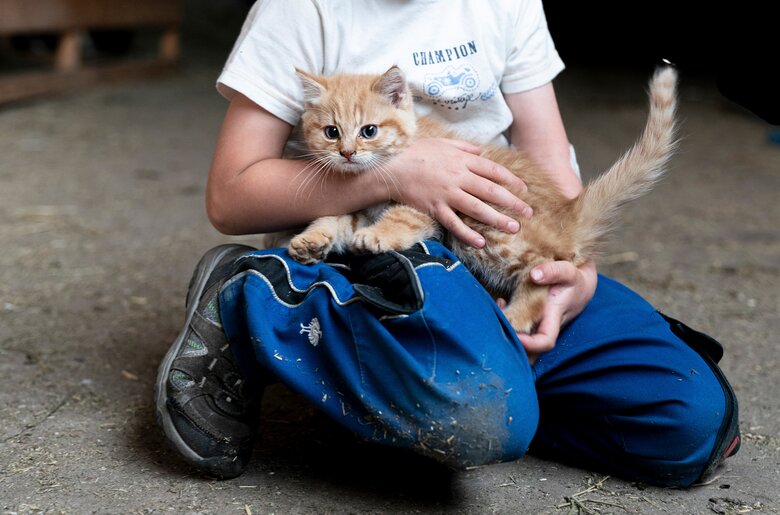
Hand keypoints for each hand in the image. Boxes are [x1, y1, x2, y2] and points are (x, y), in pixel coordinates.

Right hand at [387, 138, 531, 247]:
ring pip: (478, 209)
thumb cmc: (415, 152)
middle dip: (512, 202)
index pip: (493, 171)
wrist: (391, 167)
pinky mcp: (435, 208)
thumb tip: (481, 152)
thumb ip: (464, 148)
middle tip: (528, 213)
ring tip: (513, 228)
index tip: (524, 190)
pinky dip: (467, 234)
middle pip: (491, 191)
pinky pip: (454, 223)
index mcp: (462, 161)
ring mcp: (447, 194)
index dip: (511, 181)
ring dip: (497, 219)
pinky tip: (480, 242)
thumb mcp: (442, 143)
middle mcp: (458, 178)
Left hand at [498, 260, 597, 363]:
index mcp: (554, 318)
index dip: (529, 344)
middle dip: (511, 346)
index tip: (515, 334)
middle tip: (497, 322)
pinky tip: (501, 304)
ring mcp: (537, 327)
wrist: (580, 287)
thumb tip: (534, 275)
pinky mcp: (531, 322)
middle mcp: (544, 327)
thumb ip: (554, 271)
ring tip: (499, 308)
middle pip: (529, 352)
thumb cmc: (573, 281)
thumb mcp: (568, 272)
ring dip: (505, 334)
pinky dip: (505, 322)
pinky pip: (517, 332)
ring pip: (521, 345)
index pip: (544, 342)